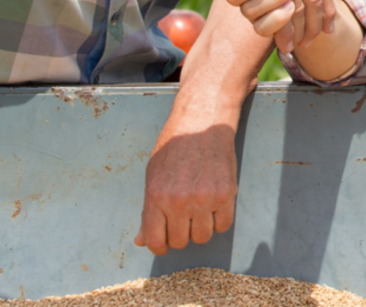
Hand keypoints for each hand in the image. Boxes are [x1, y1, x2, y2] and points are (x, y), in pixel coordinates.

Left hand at [135, 112, 237, 253]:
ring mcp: (203, 198)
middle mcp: (178, 201)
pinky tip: (214, 201)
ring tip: (200, 205)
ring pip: (202, 237)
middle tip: (185, 214)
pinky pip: (223, 225)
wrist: (203, 120)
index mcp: (156, 195)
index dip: (160, 244)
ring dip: (201, 226)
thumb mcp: (153, 173)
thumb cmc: (175, 145)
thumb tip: (140, 241)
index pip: (155, 240)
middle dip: (181, 232)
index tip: (165, 238)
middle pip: (180, 242)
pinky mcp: (225, 194)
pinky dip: (219, 219)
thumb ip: (148, 209)